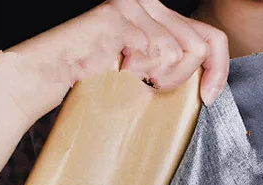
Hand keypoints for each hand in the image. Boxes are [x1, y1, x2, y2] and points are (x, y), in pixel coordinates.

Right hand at [6, 0, 228, 122]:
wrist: (44, 78)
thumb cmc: (92, 84)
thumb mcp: (143, 78)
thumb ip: (173, 71)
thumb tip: (209, 85)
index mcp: (157, 16)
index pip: (209, 37)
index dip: (218, 70)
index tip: (209, 96)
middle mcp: (147, 3)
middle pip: (197, 48)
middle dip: (181, 81)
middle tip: (152, 90)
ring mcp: (131, 6)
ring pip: (174, 55)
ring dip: (153, 82)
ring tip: (125, 82)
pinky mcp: (115, 17)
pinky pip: (150, 54)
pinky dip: (134, 75)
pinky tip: (114, 73)